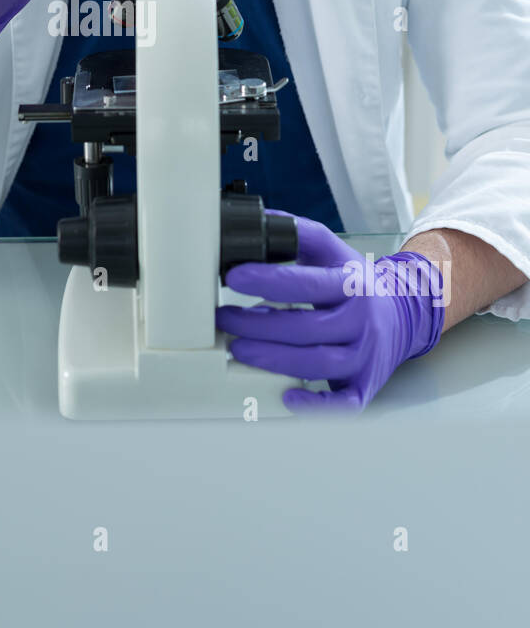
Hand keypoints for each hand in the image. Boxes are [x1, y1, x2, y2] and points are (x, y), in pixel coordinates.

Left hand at [216, 210, 445, 412]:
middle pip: (305, 327)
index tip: (233, 277)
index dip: (268, 280)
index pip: (307, 283)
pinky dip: (316, 405)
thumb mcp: (333, 252)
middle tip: (223, 318)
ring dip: (272, 359)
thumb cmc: (356, 285)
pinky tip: (287, 396)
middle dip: (257, 325)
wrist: (404, 315)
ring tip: (238, 349)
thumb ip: (299, 234)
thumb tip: (259, 221)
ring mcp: (364, 357)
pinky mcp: (364, 386)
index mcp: (351, 285)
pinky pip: (343, 404)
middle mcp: (360, 321)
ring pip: (317, 363)